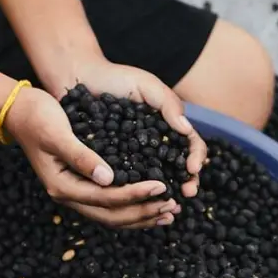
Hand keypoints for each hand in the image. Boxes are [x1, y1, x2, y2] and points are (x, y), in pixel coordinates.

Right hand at [2, 86, 182, 229]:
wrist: (18, 108)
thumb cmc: (37, 116)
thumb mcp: (58, 133)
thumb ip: (81, 156)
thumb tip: (108, 178)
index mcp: (63, 186)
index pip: (107, 198)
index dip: (136, 194)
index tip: (162, 186)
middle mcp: (68, 194)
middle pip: (112, 215)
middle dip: (144, 212)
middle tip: (173, 206)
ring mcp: (72, 190)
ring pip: (111, 213)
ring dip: (140, 214)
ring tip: (167, 212)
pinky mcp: (78, 181)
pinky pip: (107, 202)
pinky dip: (129, 204)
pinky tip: (146, 200)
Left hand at [60, 58, 208, 201]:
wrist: (81, 78)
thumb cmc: (116, 78)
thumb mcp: (147, 86)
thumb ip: (168, 104)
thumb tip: (187, 129)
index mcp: (167, 126)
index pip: (190, 144)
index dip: (196, 157)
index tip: (192, 168)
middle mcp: (154, 142)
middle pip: (178, 165)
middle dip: (186, 180)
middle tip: (187, 192)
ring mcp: (135, 153)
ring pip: (155, 175)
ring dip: (165, 189)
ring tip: (168, 200)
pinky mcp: (114, 159)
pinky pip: (128, 175)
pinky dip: (136, 186)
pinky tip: (138, 194)